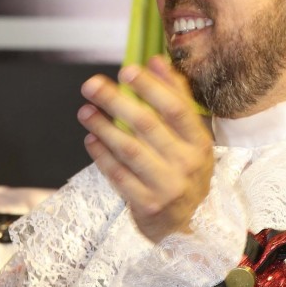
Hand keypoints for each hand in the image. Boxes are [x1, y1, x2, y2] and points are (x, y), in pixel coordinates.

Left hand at [77, 55, 212, 242]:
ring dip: (104, 127)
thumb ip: (177, 98)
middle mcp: (187, 165)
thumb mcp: (191, 138)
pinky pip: (119, 176)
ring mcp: (167, 187)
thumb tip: (156, 61)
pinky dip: (102, 156)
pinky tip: (91, 139)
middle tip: (91, 85)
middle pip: (147, 125)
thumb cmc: (185, 172)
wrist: (187, 225)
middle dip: (116, 101)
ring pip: (130, 150)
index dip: (151, 88)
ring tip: (85, 111)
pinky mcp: (148, 205)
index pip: (176, 109)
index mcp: (200, 144)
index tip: (126, 70)